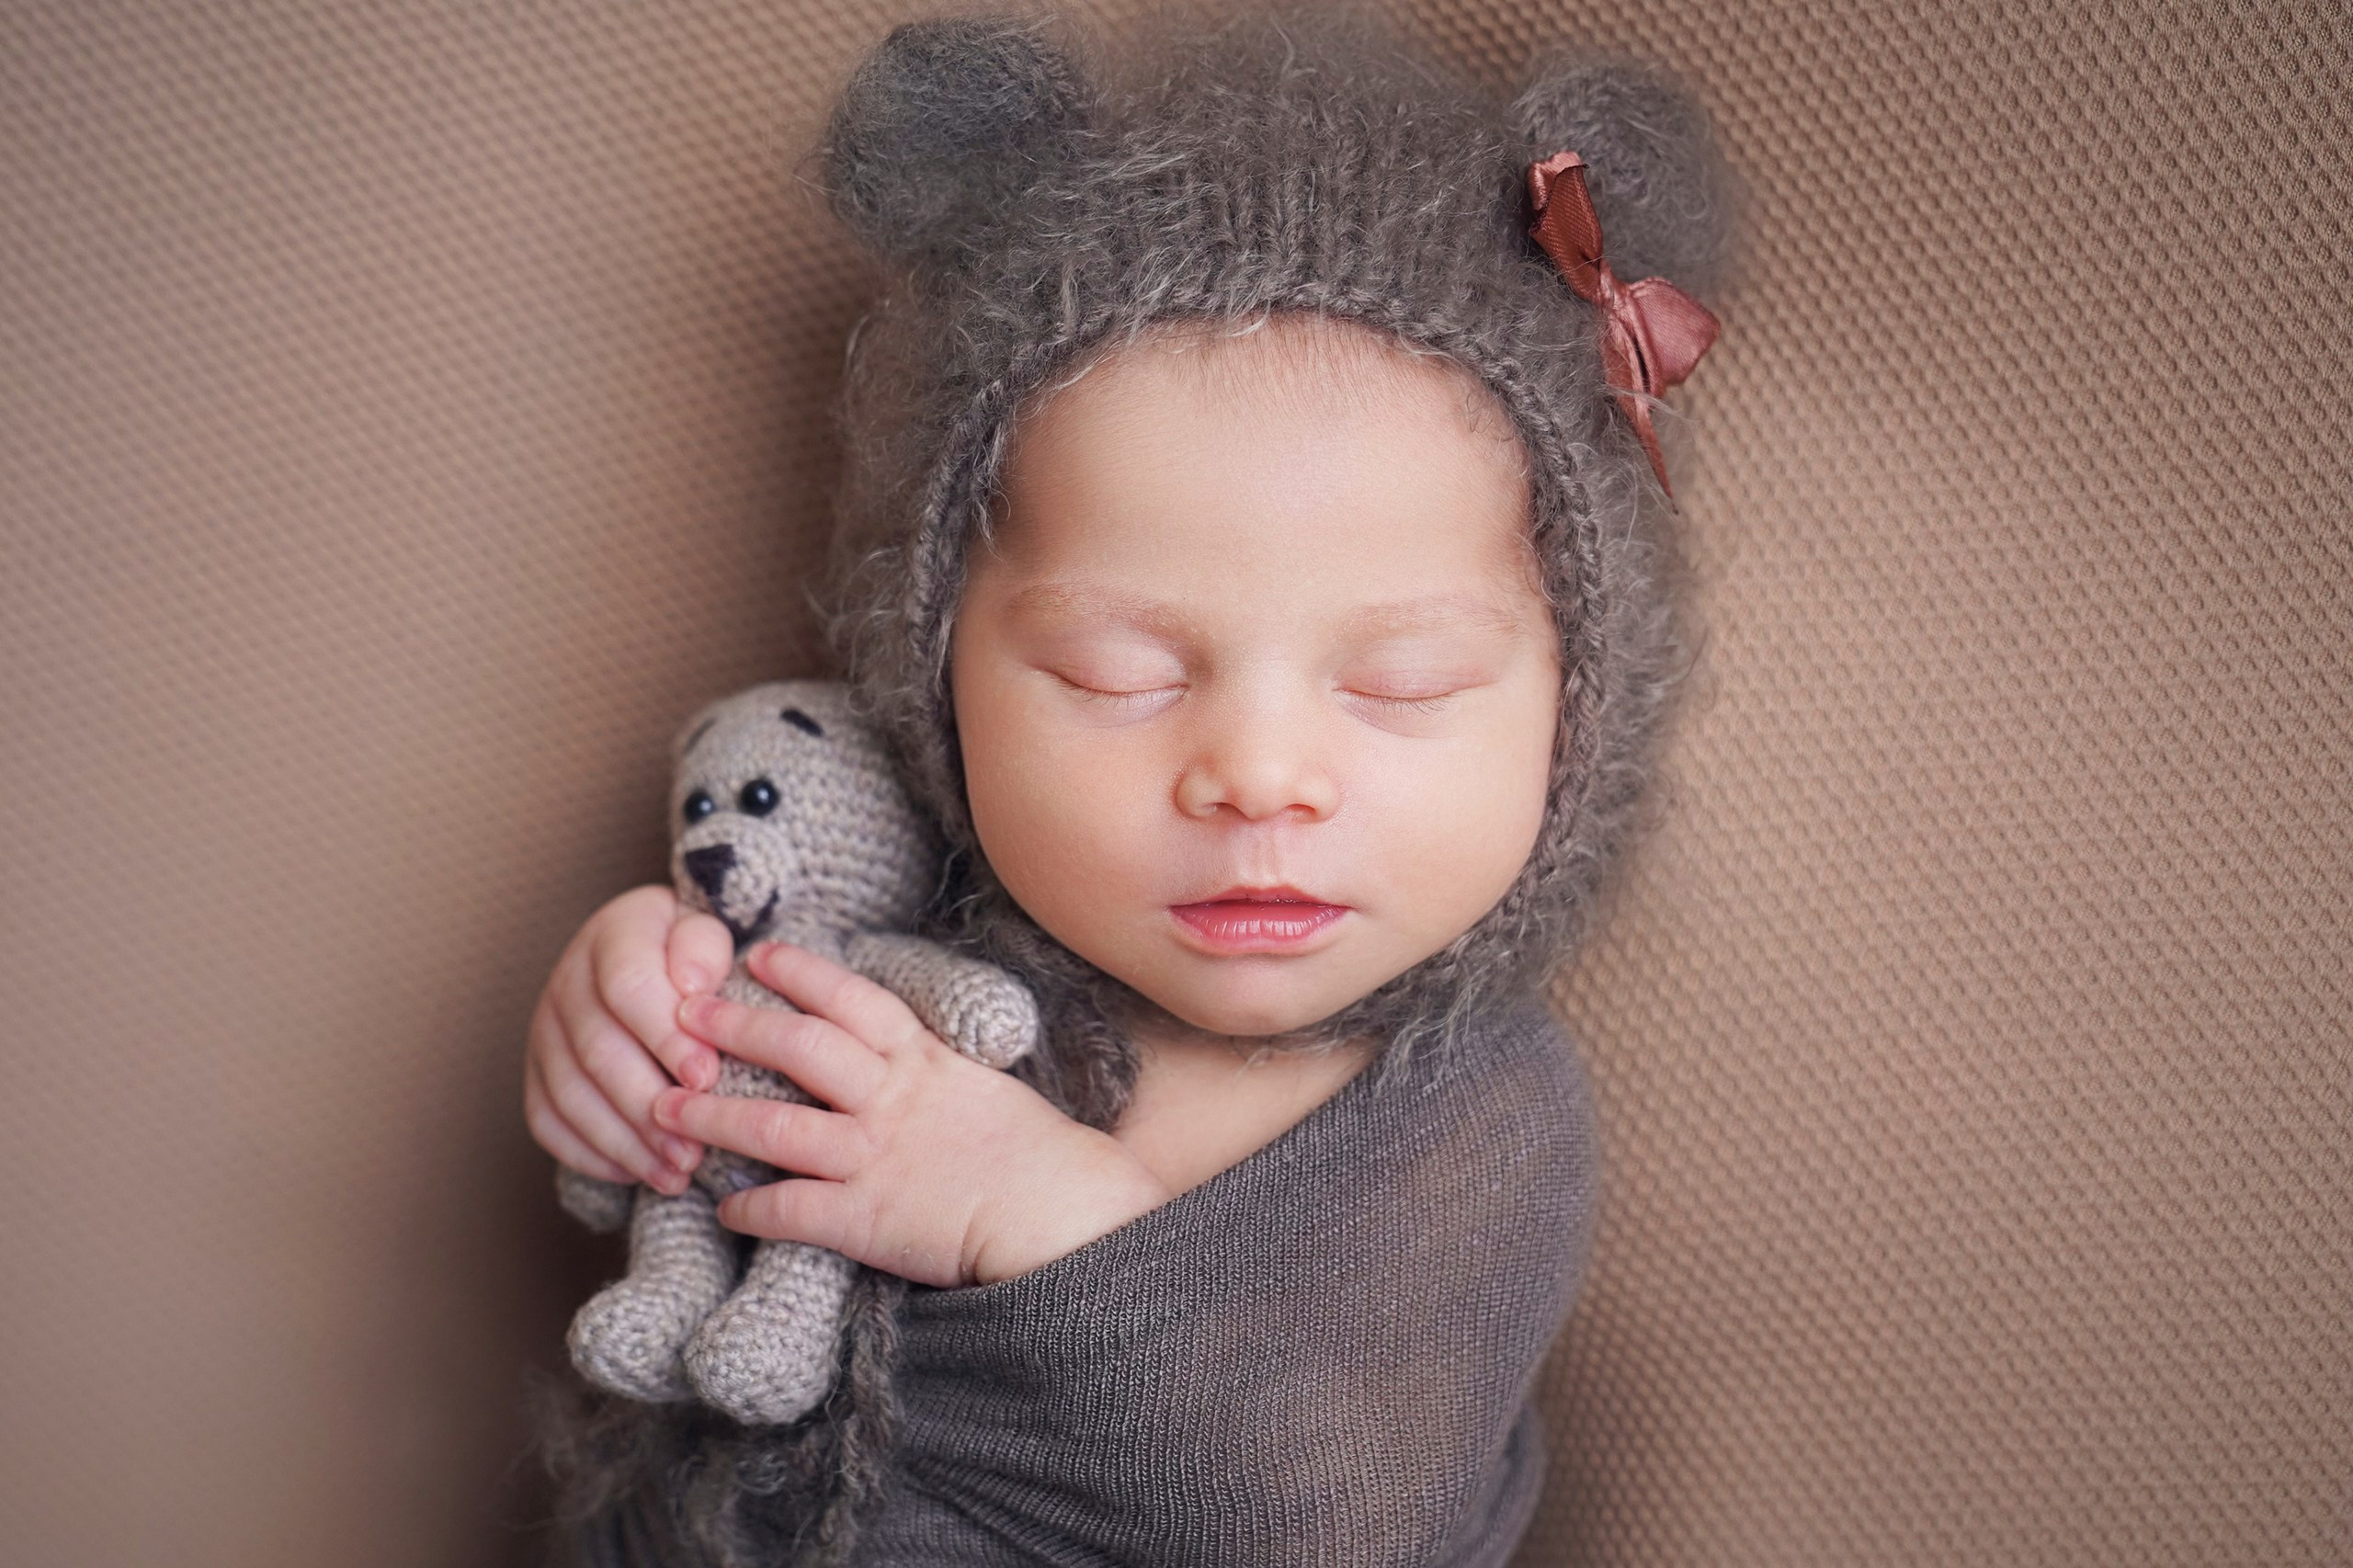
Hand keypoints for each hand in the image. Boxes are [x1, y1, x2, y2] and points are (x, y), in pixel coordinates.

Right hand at [524, 883, 734, 1194]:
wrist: (660, 956)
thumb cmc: (696, 953)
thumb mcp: (711, 932)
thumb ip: (704, 949)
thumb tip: (692, 987)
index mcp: (614, 935)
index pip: (628, 986)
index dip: (664, 1036)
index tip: (706, 1077)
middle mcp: (568, 981)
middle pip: (598, 1052)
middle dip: (648, 1107)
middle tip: (694, 1149)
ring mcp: (545, 1030)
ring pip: (572, 1095)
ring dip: (625, 1143)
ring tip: (675, 1174)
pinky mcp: (537, 1073)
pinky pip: (549, 1121)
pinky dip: (590, 1154)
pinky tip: (636, 1173)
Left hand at [654, 939, 1173, 1287]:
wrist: (1062, 1213)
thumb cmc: (1038, 1155)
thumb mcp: (985, 1089)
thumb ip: (935, 1073)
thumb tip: (901, 1060)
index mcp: (923, 1061)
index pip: (852, 1000)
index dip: (801, 973)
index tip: (757, 953)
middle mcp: (890, 1099)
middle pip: (797, 1048)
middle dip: (735, 1026)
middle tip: (684, 1012)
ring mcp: (873, 1156)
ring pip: (774, 1125)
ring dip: (714, 1113)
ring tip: (665, 1105)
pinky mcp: (865, 1218)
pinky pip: (790, 1209)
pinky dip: (751, 1207)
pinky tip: (722, 1207)